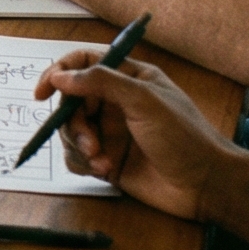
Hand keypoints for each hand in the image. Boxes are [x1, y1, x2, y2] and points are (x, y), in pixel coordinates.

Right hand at [35, 50, 230, 220]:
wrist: (206, 186)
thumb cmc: (184, 136)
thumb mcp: (144, 101)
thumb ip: (101, 82)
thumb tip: (60, 76)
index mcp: (127, 79)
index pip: (84, 64)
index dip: (59, 72)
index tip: (43, 91)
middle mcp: (115, 103)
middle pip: (71, 101)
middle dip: (73, 122)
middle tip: (89, 140)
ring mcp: (110, 132)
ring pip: (71, 131)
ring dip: (79, 145)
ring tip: (101, 160)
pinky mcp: (108, 160)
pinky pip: (77, 157)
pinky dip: (84, 163)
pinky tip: (104, 171)